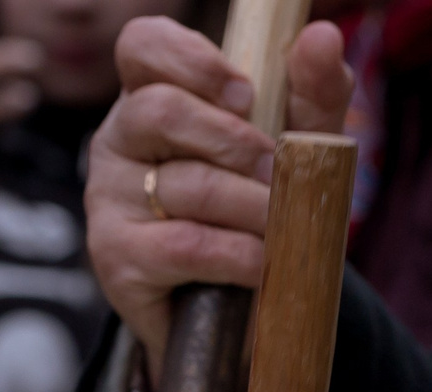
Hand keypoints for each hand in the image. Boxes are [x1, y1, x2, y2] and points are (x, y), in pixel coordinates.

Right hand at [85, 15, 352, 379]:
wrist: (238, 314)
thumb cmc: (257, 212)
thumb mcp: (294, 146)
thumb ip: (311, 93)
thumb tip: (323, 37)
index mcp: (151, 96)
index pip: (143, 46)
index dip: (192, 59)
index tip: (246, 93)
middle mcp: (118, 140)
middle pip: (161, 110)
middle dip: (234, 140)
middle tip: (274, 169)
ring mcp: (108, 199)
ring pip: (186, 185)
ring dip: (251, 207)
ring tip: (280, 226)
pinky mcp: (117, 258)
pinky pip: (187, 246)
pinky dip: (240, 255)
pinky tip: (261, 265)